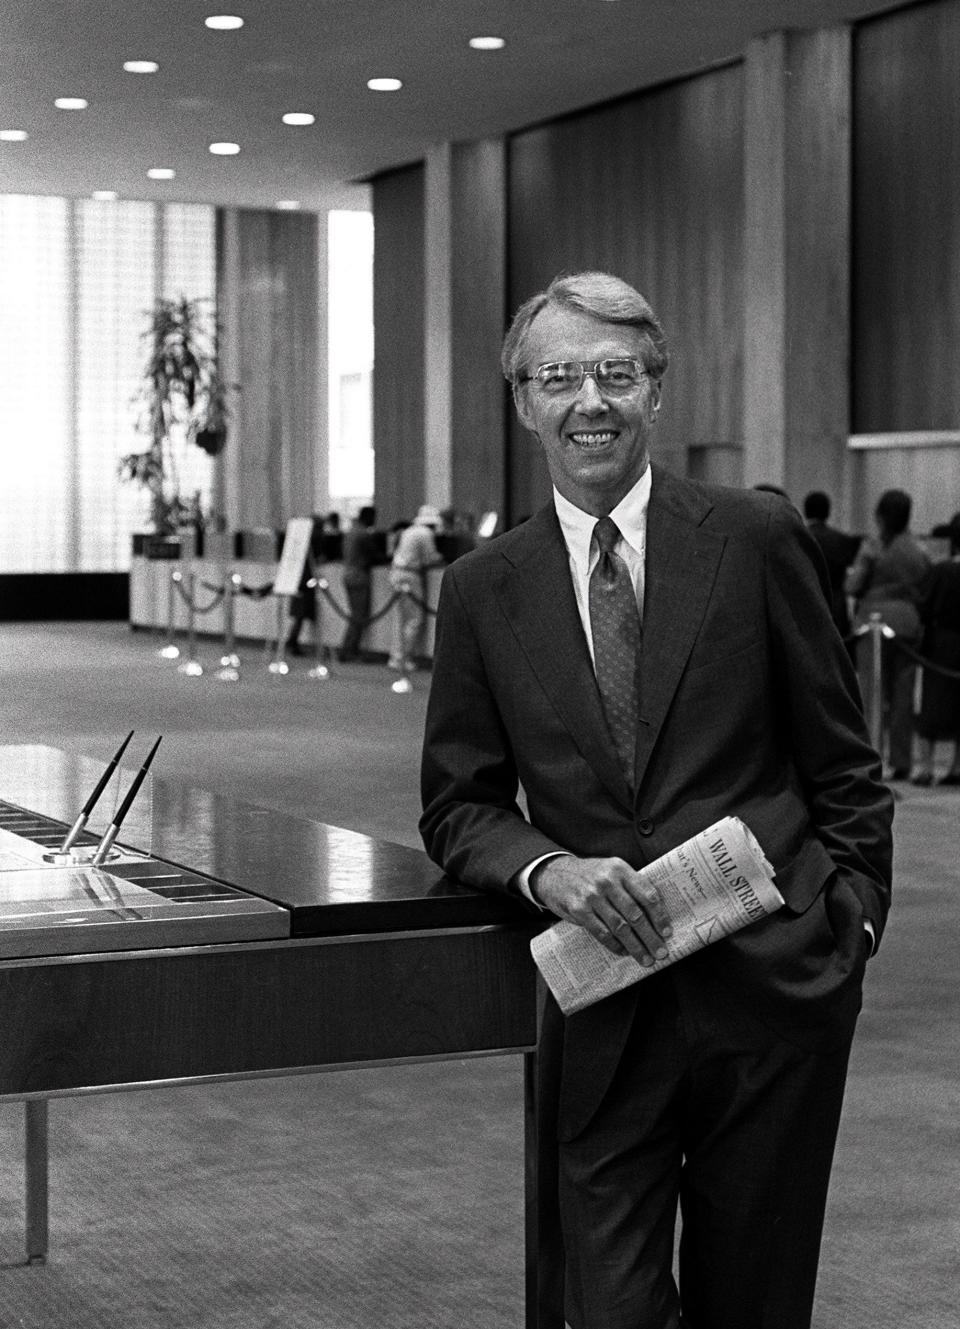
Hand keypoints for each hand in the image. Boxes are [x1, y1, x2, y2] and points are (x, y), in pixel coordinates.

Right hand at [531, 855, 672, 964]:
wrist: (555, 873)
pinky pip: (602, 932)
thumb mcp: (611, 870)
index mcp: (620, 869)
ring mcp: (592, 896)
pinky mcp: (579, 910)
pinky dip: (615, 945)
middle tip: (660, 952)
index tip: (667, 932)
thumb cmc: (590, 874)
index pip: (646, 894)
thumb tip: (655, 915)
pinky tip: (623, 951)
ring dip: (635, 946)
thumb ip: (630, 885)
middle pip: (635, 914)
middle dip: (650, 937)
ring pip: (620, 927)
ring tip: (645, 958)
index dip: (659, 916)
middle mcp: (607, 881)